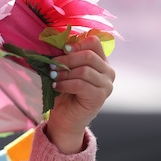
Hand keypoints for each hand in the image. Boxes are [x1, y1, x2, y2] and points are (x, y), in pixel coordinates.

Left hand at [45, 35, 114, 153]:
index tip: (62, 50)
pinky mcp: (99, 97)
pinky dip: (65, 84)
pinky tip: (56, 87)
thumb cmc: (64, 93)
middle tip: (52, 66)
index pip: (94, 42)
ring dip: (64, 73)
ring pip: (84, 70)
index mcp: (101, 61)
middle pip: (88, 55)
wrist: (65, 118)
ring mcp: (106, 85)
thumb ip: (65, 57)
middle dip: (66, 60)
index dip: (77, 44)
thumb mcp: (65, 71)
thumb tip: (57, 43)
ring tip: (53, 78)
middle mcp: (108, 72)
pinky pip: (81, 84)